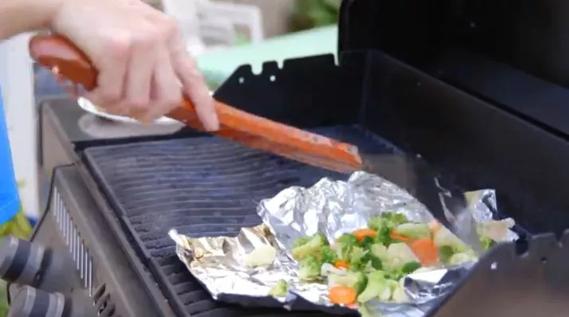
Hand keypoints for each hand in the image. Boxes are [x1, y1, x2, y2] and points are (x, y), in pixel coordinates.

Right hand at [48, 0, 218, 128]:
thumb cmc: (96, 19)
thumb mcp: (136, 33)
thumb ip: (149, 63)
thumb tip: (151, 103)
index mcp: (169, 34)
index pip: (193, 76)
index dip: (203, 105)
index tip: (211, 124)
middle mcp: (160, 38)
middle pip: (167, 99)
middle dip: (146, 113)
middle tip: (126, 109)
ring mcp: (141, 44)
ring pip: (137, 102)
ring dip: (115, 107)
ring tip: (100, 93)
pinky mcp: (117, 51)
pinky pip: (112, 95)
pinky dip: (97, 98)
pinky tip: (89, 87)